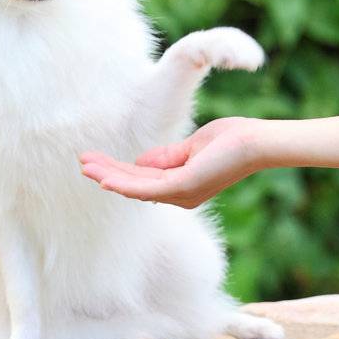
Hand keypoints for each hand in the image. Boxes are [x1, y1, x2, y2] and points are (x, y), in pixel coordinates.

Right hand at [78, 116, 263, 208]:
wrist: (256, 142)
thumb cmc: (231, 142)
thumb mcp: (191, 147)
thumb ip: (166, 156)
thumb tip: (140, 163)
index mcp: (181, 187)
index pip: (141, 179)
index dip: (117, 169)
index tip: (95, 158)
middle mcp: (179, 196)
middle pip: (134, 185)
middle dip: (107, 172)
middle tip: (82, 163)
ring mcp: (181, 194)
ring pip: (136, 188)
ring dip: (109, 176)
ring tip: (86, 167)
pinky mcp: (184, 186)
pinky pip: (148, 188)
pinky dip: (125, 183)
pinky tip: (106, 178)